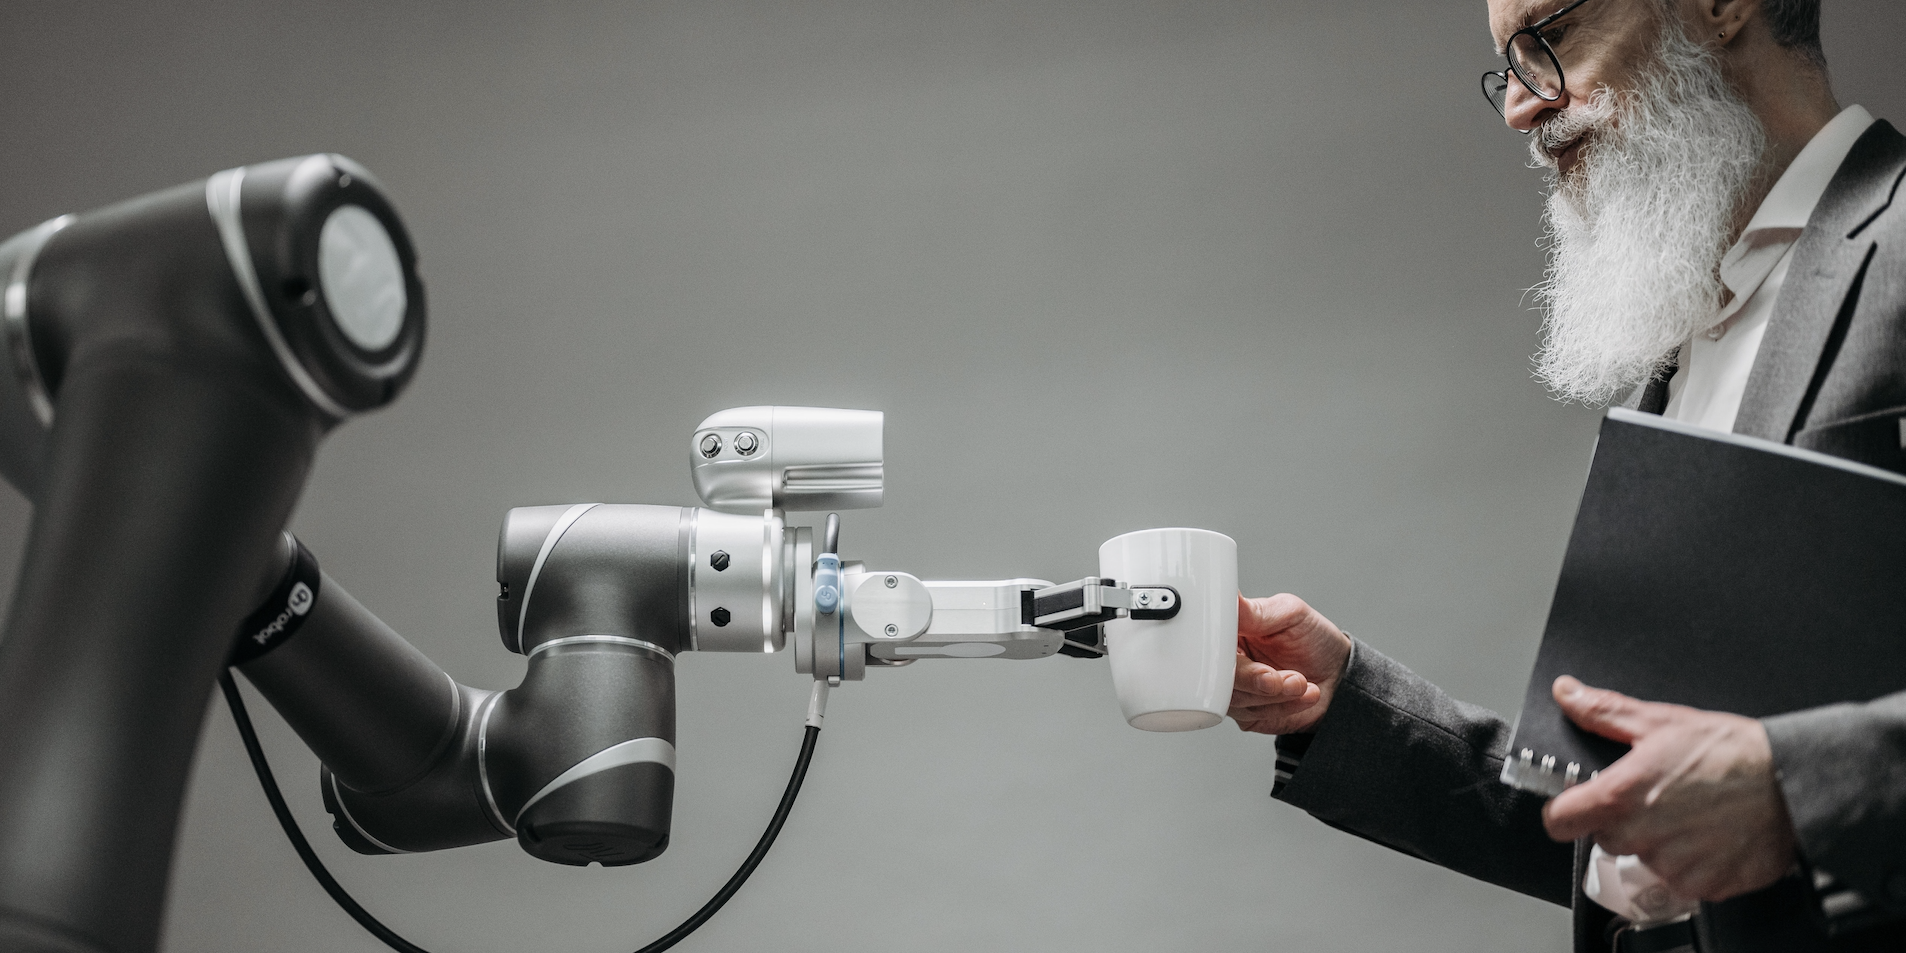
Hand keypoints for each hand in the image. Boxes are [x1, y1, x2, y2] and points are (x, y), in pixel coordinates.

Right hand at [1229, 593, 1352, 734]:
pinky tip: (1304, 695)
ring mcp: (1235, 688)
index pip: (1208, 639)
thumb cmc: (1314, 639)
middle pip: (1216, 674)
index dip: (1219, 649)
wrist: (1339, 677)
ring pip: (1234, 699)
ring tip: (1301, 683)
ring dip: (1273, 695)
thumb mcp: (1289, 613)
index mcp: (1230, 631)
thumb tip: (1226, 596)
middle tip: (1276, 677)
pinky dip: (1281, 707)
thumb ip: (1253, 611)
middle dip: (1251, 679)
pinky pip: (1252, 715)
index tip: (1240, 654)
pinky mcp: (1246, 713)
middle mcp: (1228, 660)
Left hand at [1543, 676, 1797, 901]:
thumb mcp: (1660, 721)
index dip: (1563, 811)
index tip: (1575, 805)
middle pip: (1604, 839)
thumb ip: (1603, 712)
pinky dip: (1691, 862)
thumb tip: (1567, 694)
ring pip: (1644, 859)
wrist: (1793, 784)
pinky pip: (1681, 880)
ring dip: (1658, 842)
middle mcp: (1642, 837)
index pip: (1559, 821)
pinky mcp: (1705, 887)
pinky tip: (1710, 835)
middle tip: (1655, 799)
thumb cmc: (1731, 751)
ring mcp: (1674, 867)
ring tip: (1690, 813)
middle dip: (1621, 821)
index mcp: (1621, 797)